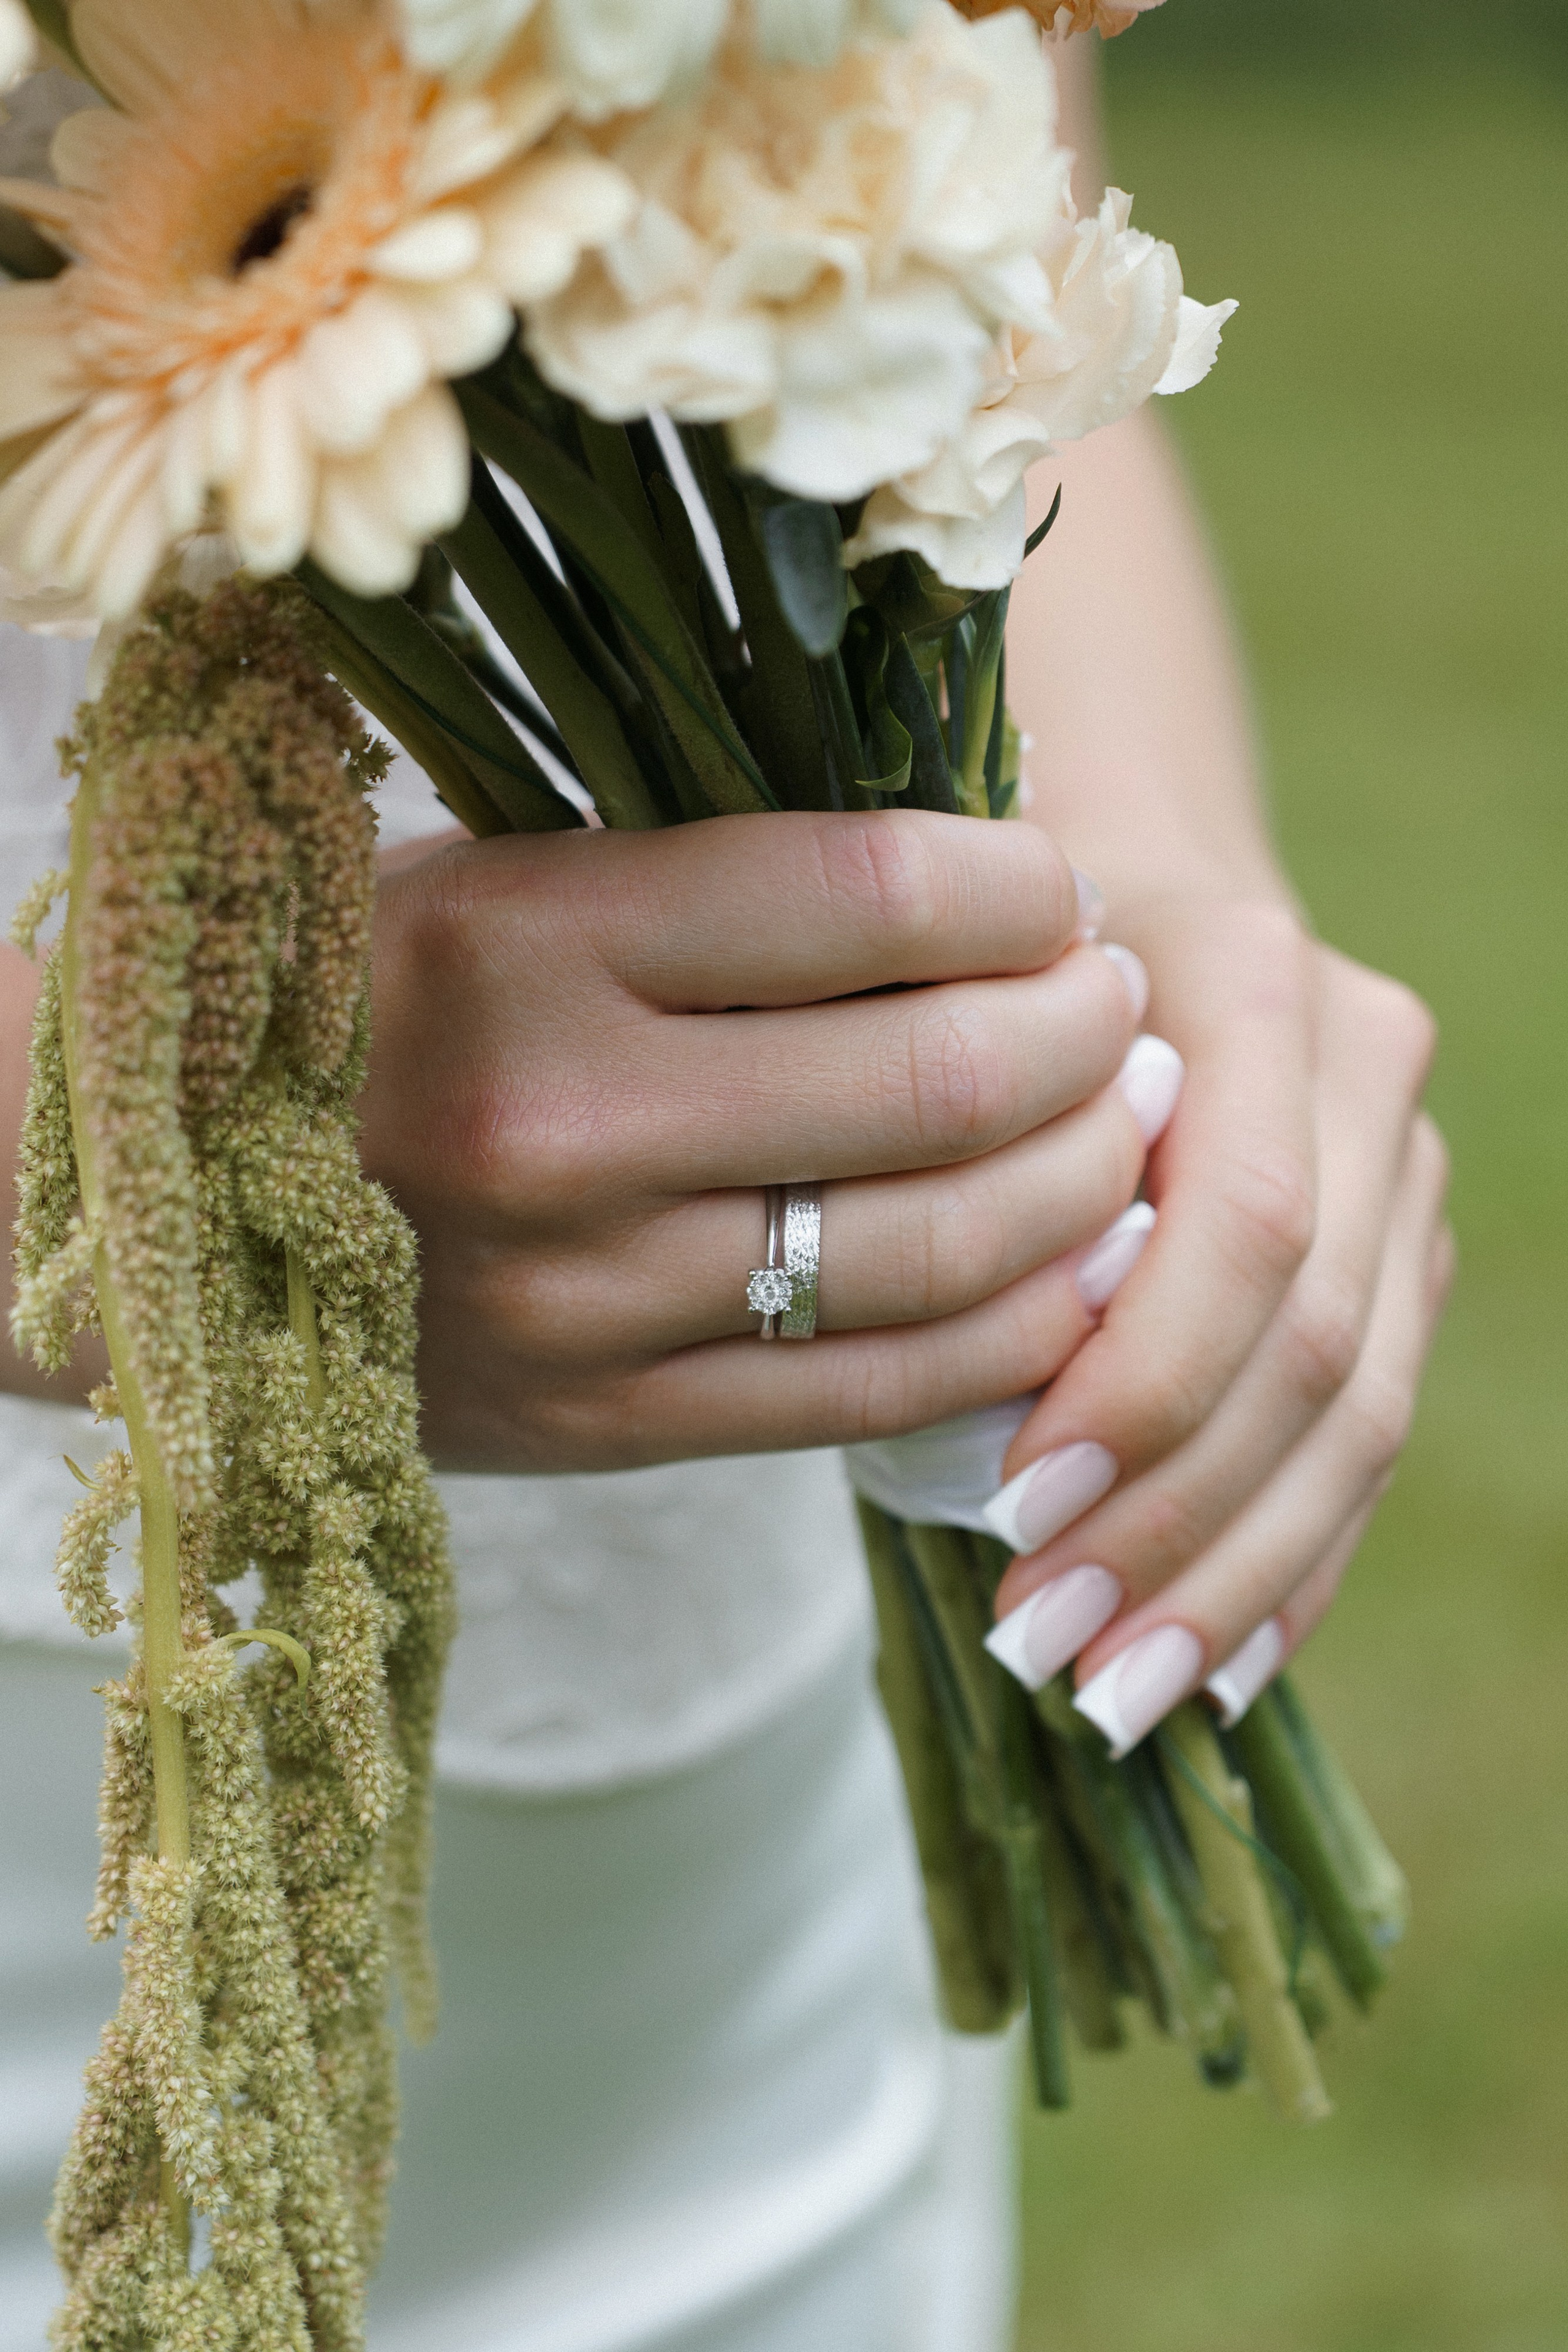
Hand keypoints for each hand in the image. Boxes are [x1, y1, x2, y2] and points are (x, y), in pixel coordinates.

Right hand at [360, 809, 1153, 1472]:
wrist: (185, 1206)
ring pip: (940, 1249)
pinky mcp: (609, 1423)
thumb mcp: (508, 884)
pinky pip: (878, 1388)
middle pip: (942, 1082)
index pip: (871, 895)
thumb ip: (723, 885)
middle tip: (1121, 1009)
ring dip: (1086, 1185)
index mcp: (528, 937)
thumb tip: (995, 890)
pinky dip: (1020, 1330)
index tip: (1058, 892)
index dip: (1022, 890)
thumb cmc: (381, 1007)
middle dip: (1086, 1036)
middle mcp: (558, 1120)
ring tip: (1126, 1128)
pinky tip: (1079, 1271)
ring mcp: (587, 1295)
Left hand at [990, 894, 1452, 1750]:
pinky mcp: (1404, 1249)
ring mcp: (1403, 1162)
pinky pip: (1370, 1432)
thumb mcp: (954, 1013)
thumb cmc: (985, 965)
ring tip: (1112, 1694)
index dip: (1142, 1386)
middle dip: (1178, 1517)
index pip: (1241, 1224)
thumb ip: (982, 1176)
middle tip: (1045, 1648)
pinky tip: (1219, 1667)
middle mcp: (1362, 1064)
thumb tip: (988, 1443)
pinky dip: (1296, 1559)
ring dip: (1234, 1574)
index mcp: (1254, 982)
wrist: (1119, 883)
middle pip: (1313, 1340)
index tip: (1014, 1515)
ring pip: (1362, 1409)